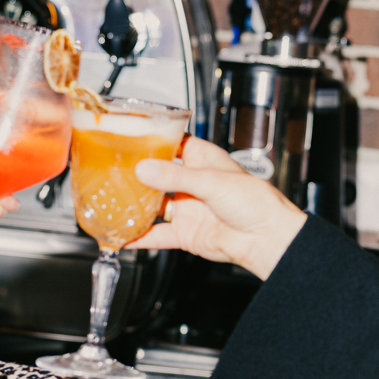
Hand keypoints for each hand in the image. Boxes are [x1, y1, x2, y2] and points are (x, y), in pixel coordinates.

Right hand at [126, 136, 305, 280]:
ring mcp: (187, 208)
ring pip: (153, 205)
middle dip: (135, 175)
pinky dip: (139, 237)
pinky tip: (123, 237)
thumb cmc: (256, 203)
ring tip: (111, 203)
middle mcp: (191, 183)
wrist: (267, 239)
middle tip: (111, 172)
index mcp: (202, 160)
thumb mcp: (212, 182)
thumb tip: (145, 169)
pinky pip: (156, 235)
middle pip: (156, 176)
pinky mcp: (184, 233)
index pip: (171, 144)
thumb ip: (175, 177)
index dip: (151, 141)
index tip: (127, 139)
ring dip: (134, 206)